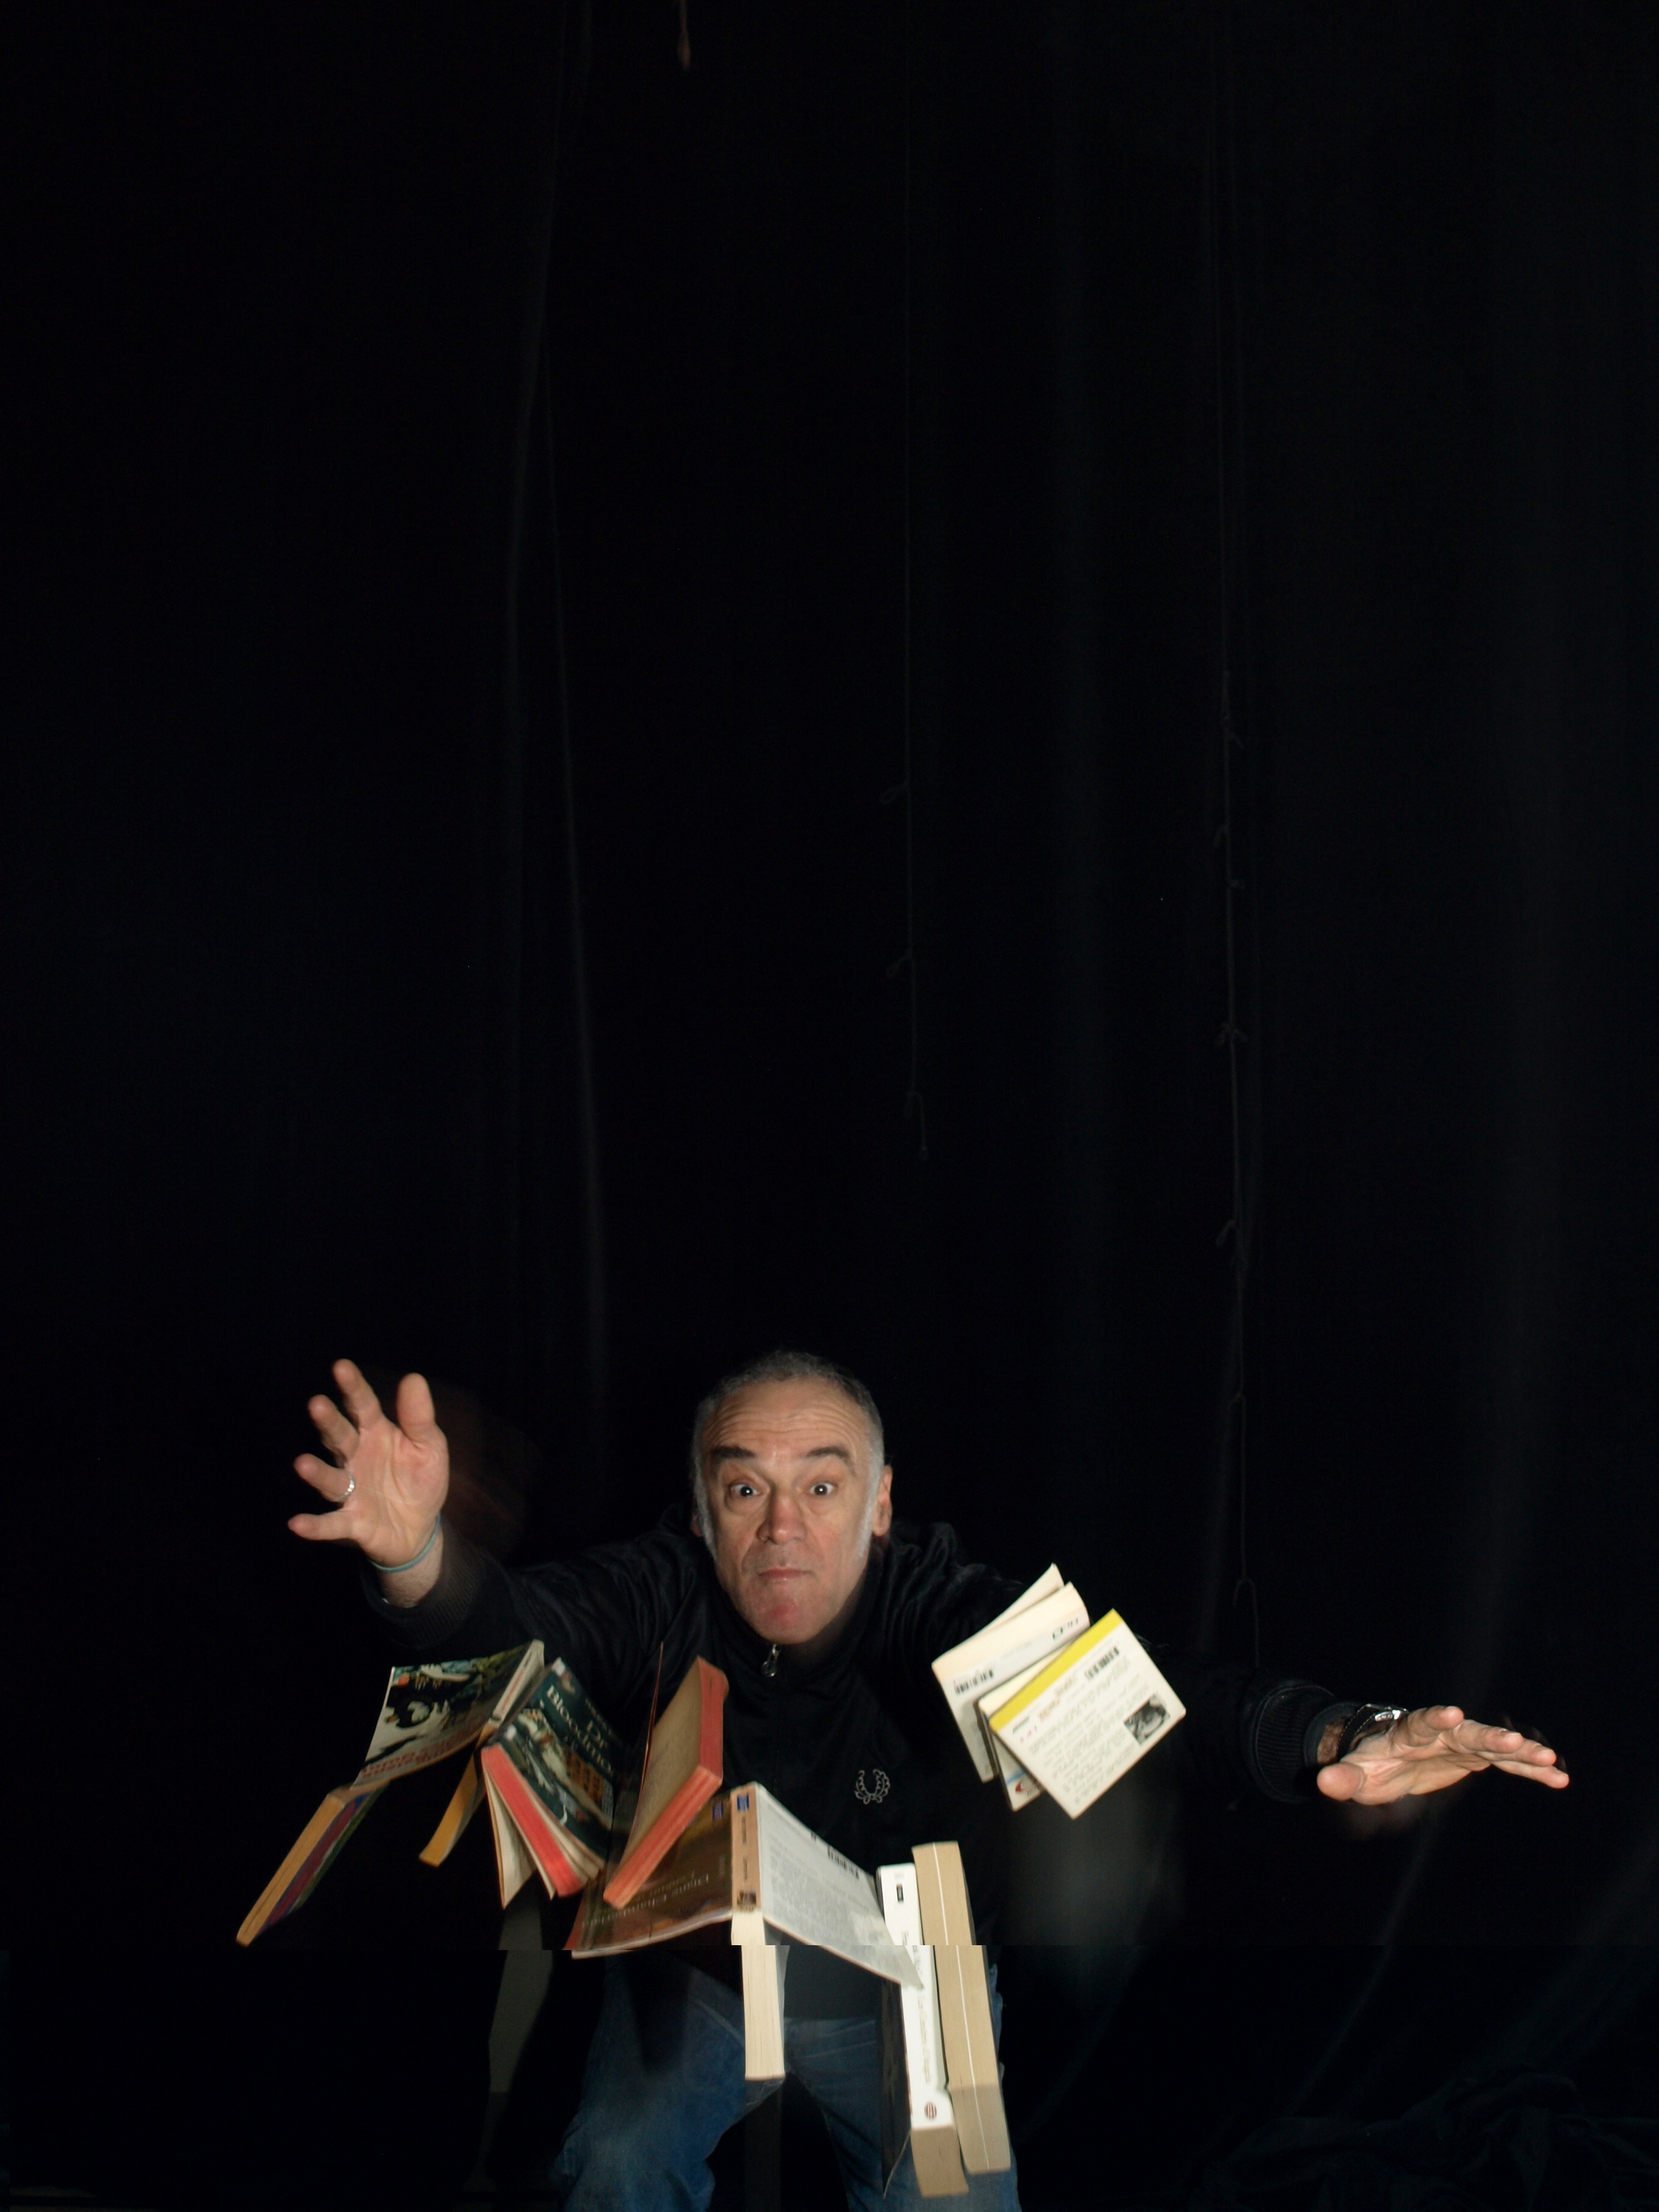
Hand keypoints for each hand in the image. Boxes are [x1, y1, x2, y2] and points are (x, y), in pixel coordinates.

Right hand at [289, 1358, 448, 1569]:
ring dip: (317, 1473)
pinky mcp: (352, 1523)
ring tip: (301, 1464)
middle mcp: (356, 1458)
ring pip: (331, 1479)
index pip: (362, 1406)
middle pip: (339, 1436)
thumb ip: (419, 1417)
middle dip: (328, 1422)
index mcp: (376, 1433)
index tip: (341, 1366)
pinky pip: (331, 1524)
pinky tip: (296, 1523)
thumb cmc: (419, 1478)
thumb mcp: (429, 1445)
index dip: (352, 1387)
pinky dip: (315, 1525)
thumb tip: (413, 1378)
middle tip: (316, 1404)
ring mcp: (351, 1490)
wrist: (421, 1527)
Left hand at [1317, 1704, 1567, 1803]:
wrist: (1385, 1757)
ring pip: (1494, 1747)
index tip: (1450, 1713)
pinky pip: (1507, 1765)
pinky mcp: (1475, 1758)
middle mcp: (1440, 1734)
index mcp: (1408, 1733)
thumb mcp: (1354, 1775)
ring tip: (1550, 1762)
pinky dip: (1530, 1770)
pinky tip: (1558, 1778)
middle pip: (1467, 1733)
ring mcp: (1460, 1745)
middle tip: (1517, 1744)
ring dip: (1521, 1755)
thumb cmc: (1369, 1764)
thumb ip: (1343, 1778)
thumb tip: (1323, 1782)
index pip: (1421, 1722)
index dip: (1435, 1718)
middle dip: (1490, 1738)